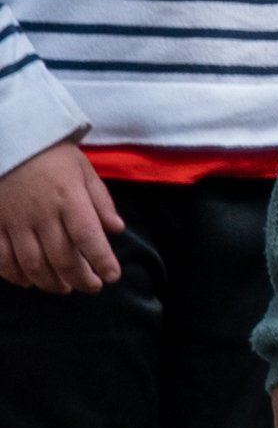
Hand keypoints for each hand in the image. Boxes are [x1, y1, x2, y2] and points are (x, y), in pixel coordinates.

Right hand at [0, 138, 121, 291]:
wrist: (8, 140)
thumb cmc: (51, 155)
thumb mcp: (83, 170)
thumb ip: (100, 201)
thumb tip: (117, 229)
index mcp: (69, 199)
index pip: (89, 238)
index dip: (102, 262)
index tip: (112, 277)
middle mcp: (42, 215)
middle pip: (62, 258)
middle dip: (80, 279)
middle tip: (91, 287)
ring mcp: (14, 222)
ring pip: (32, 264)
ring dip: (50, 282)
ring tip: (64, 288)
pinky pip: (1, 258)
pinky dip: (14, 275)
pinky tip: (27, 281)